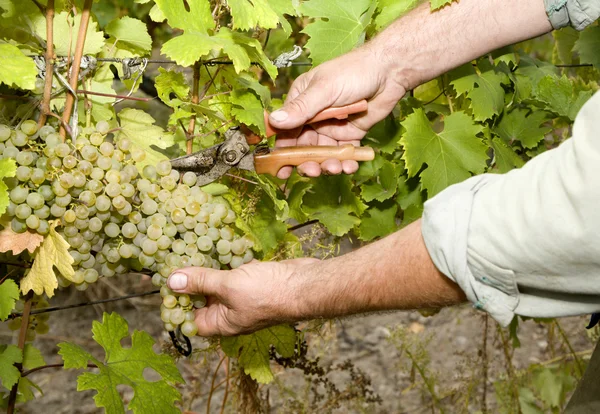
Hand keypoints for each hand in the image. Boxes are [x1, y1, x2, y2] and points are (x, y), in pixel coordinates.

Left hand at [166, 258, 318, 335]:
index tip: (164, 284)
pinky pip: (233, 273)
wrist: (305, 284)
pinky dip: (224, 261)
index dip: (175, 304)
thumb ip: (200, 282)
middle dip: (189, 281)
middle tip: (173, 260)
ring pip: (217, 283)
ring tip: (188, 248)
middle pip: (201, 300)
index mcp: (222, 323)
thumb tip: (172, 281)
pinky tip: (216, 244)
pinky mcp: (254, 281)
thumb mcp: (228, 286)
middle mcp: (230, 313)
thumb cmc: (268, 293)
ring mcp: (243, 296)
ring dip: (206, 268)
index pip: (189, 319)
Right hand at [270, 45, 407, 178]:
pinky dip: (346, 163)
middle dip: (306, 162)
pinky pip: (344, 154)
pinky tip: (349, 166)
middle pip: (303, 147)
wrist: (389, 72)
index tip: (281, 170)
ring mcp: (331, 127)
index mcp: (301, 102)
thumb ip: (301, 108)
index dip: (282, 151)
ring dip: (326, 164)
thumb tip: (273, 121)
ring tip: (335, 168)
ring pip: (323, 154)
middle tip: (312, 171)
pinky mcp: (350, 135)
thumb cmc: (353, 72)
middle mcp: (313, 117)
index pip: (286, 131)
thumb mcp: (324, 89)